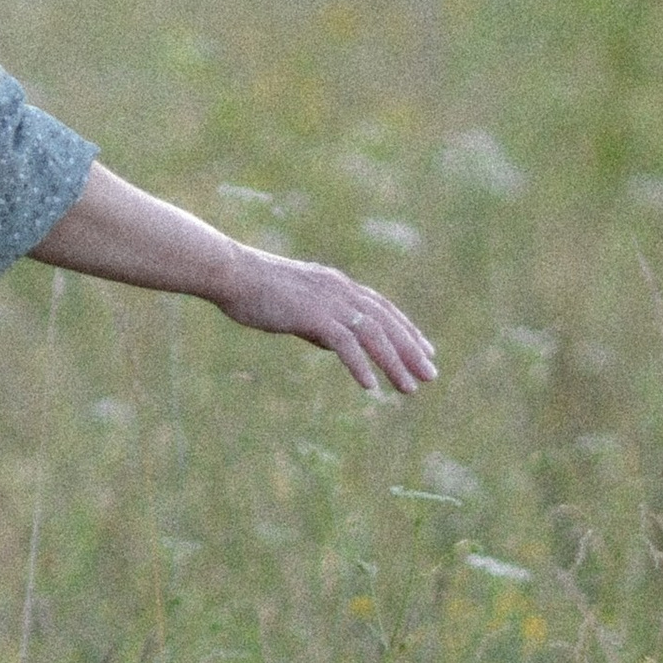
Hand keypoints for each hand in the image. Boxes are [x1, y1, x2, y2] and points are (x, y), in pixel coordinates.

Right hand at [217, 247, 436, 396]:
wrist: (232, 274)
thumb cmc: (256, 290)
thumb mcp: (295, 306)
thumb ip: (318, 323)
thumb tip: (335, 344)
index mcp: (338, 285)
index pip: (382, 308)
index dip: (406, 330)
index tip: (425, 350)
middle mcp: (341, 290)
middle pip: (386, 323)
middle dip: (411, 350)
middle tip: (430, 375)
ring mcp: (329, 301)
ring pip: (373, 335)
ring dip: (394, 363)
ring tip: (409, 388)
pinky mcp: (314, 315)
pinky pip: (345, 344)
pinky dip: (360, 365)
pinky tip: (369, 386)